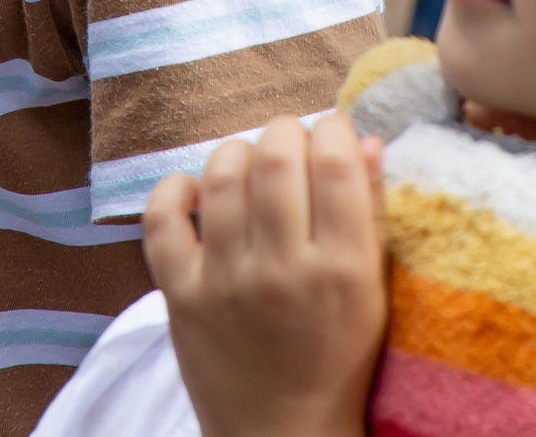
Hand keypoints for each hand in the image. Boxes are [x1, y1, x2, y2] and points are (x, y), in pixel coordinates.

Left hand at [143, 116, 387, 436]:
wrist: (281, 435)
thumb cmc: (338, 360)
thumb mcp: (372, 293)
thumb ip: (373, 215)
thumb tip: (362, 139)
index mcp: (344, 269)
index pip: (334, 163)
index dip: (331, 129)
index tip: (331, 134)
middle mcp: (283, 270)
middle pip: (276, 156)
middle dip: (285, 132)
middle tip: (290, 146)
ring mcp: (226, 281)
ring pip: (222, 175)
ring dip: (238, 153)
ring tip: (250, 168)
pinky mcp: (181, 295)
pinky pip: (162, 218)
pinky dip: (175, 190)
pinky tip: (196, 192)